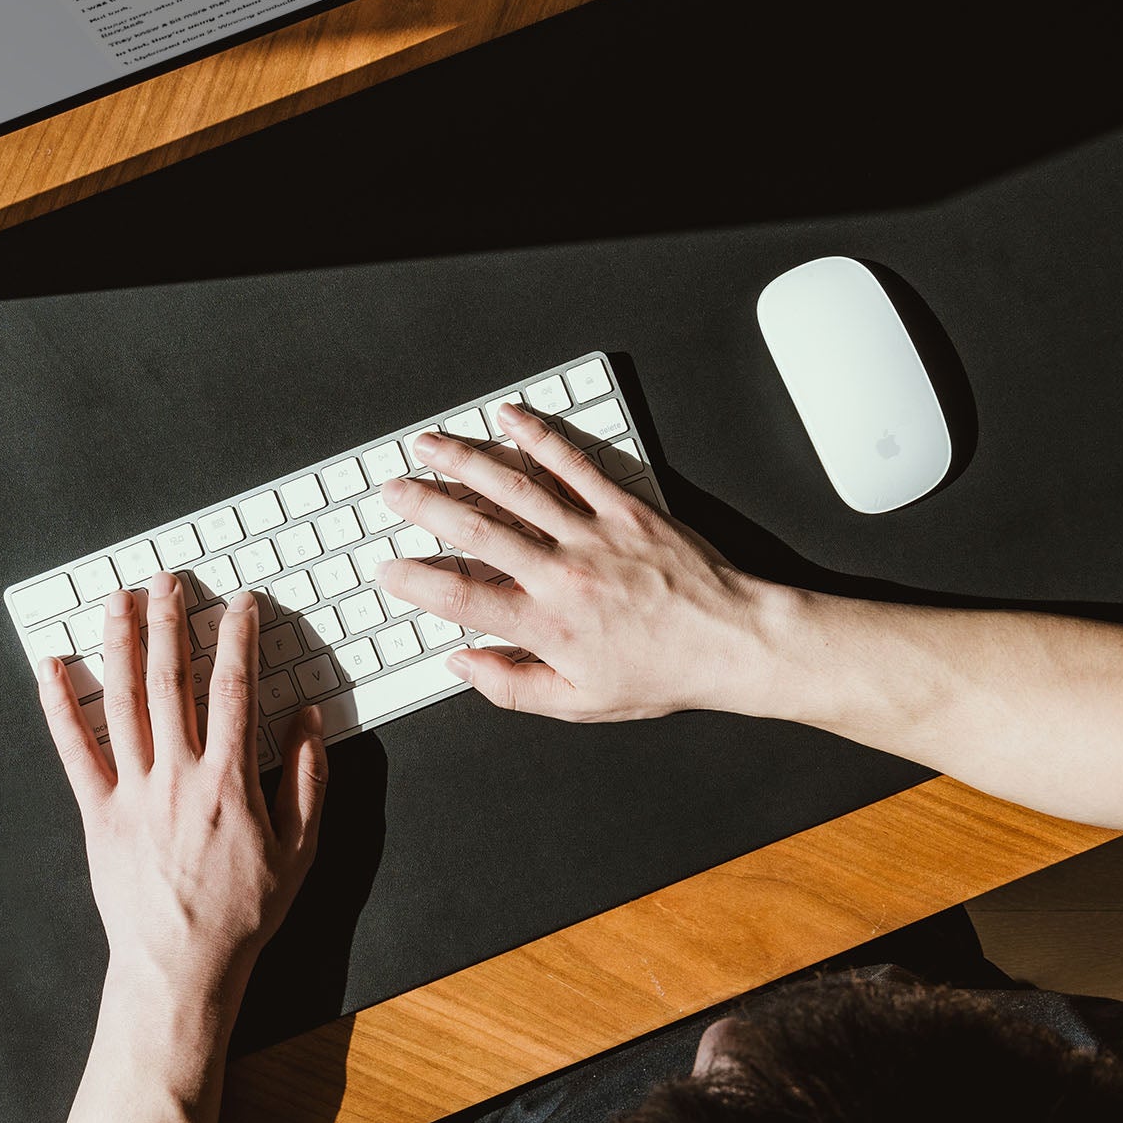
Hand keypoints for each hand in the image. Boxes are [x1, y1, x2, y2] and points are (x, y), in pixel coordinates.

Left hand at [35, 573, 327, 1007]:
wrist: (183, 966)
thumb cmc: (244, 912)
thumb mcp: (302, 848)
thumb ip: (308, 777)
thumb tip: (309, 719)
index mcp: (231, 781)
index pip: (236, 689)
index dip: (240, 639)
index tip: (242, 605)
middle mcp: (178, 776)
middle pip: (173, 681)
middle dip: (172, 624)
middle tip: (170, 581)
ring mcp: (133, 793)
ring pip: (123, 702)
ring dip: (120, 644)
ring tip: (119, 601)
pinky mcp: (99, 814)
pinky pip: (74, 751)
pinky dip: (59, 707)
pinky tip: (50, 669)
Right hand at [376, 403, 798, 722]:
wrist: (735, 642)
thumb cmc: (665, 673)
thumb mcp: (581, 703)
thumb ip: (512, 688)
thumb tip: (464, 666)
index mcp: (547, 627)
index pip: (461, 600)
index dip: (415, 583)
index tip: (387, 569)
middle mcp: (563, 575)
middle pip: (476, 531)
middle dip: (425, 505)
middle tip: (392, 490)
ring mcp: (593, 534)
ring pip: (516, 489)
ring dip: (465, 461)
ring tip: (430, 446)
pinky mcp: (625, 507)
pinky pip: (574, 464)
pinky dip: (539, 438)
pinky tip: (510, 419)